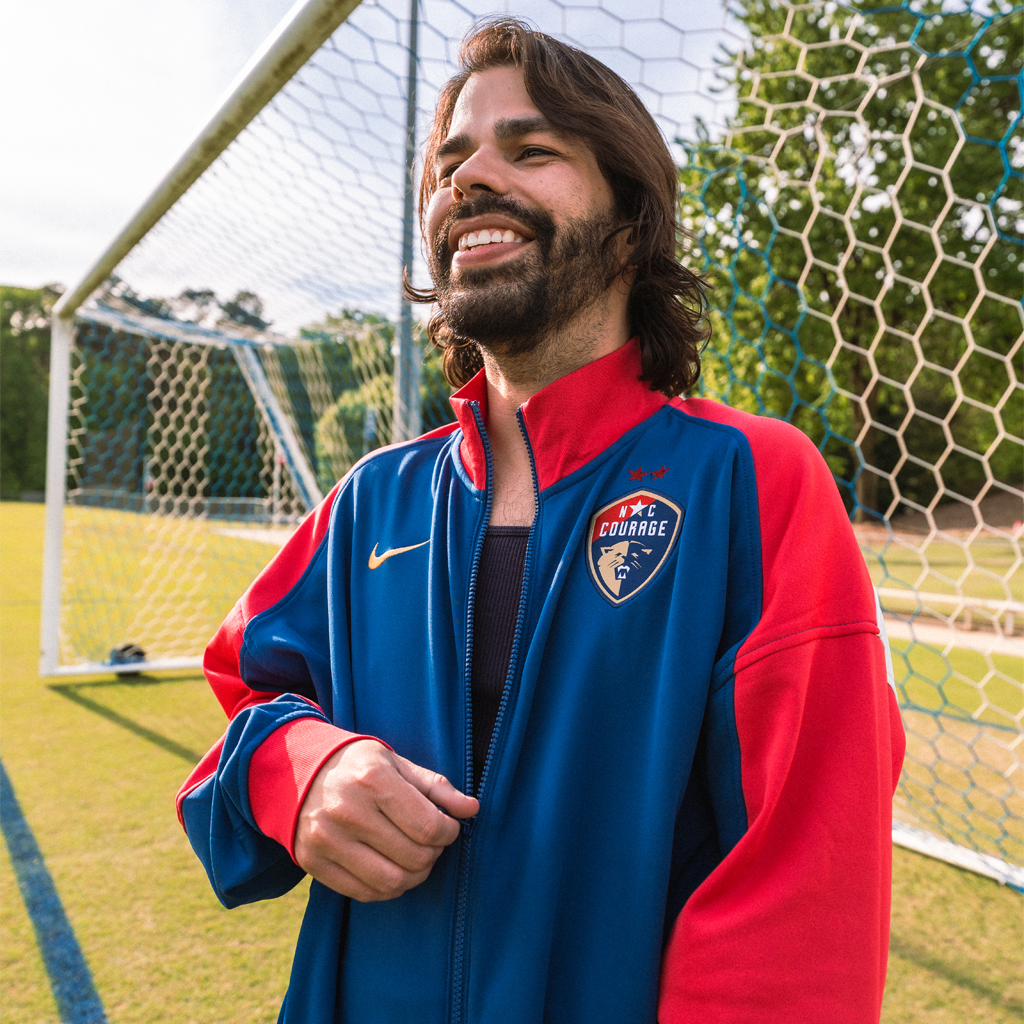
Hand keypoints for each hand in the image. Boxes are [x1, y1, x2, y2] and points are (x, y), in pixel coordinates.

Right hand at [294, 739, 478, 901]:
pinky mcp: (313, 863)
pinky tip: (391, 868)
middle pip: (413, 857)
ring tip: (416, 858)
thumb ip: (436, 788)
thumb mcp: (396, 762)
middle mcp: (347, 811)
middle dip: (434, 854)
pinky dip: (387, 888)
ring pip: (391, 882)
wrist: (295, 770)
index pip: (428, 827)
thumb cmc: (356, 764)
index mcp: (373, 780)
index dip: (449, 833)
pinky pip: (364, 893)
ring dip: (414, 876)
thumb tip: (472, 809)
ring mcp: (327, 840)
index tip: (448, 827)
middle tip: (431, 842)